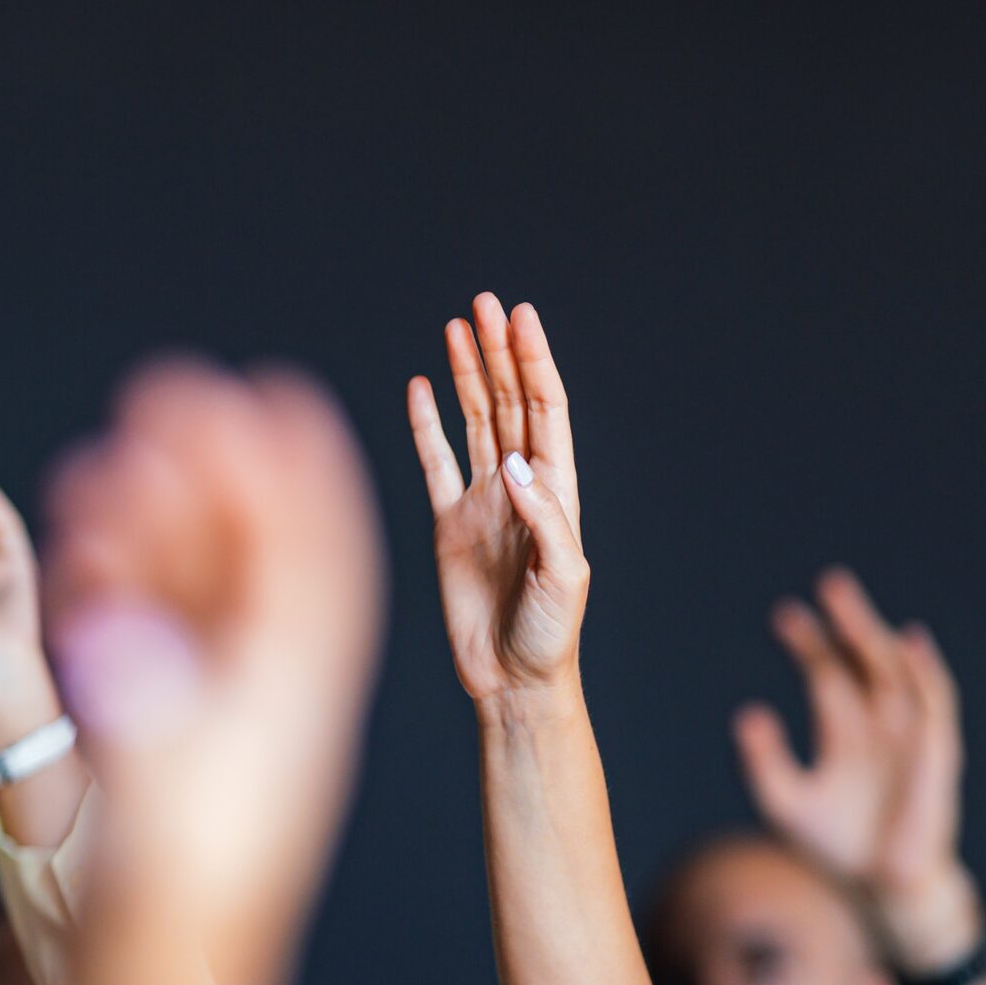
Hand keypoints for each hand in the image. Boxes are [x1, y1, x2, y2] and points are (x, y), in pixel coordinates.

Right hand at [42, 359, 384, 984]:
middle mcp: (265, 702)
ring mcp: (214, 716)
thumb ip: (145, 721)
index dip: (298, 479)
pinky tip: (85, 542)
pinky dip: (122, 585)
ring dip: (158, 521)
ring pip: (196, 595)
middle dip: (214, 475)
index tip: (278, 398)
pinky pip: (152, 639)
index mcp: (294, 713)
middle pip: (251, 562)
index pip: (312, 572)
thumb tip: (117, 635)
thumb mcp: (165, 823)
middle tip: (170, 394)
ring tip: (110, 457)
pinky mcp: (166, 738)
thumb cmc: (174, 928)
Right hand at [406, 294, 588, 701]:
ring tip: (457, 326)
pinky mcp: (447, 525)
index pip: (545, 411)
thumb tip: (512, 464)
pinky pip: (434, 463)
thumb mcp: (564, 578)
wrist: (512, 682)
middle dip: (499, 351)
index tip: (520, 317)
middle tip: (484, 302)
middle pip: (509, 403)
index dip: (534, 361)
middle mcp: (518, 487)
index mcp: (554, 492)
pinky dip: (426, 426)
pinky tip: (421, 388)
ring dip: (468, 374)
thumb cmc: (551, 636)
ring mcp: (481, 503)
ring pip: (473, 422)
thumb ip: (543, 518)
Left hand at [731, 569, 978, 970]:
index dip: (809, 641)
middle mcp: (878, 723)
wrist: (879, 889)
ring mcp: (908, 735)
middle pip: (863, 659)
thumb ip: (765, 760)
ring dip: (878, 636)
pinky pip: (934, 705)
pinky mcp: (934, 753)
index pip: (826, 671)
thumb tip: (747, 713)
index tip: (786, 613)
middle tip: (830, 581)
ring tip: (853, 604)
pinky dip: (925, 672)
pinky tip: (908, 643)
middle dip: (848, 621)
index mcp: (842, 728)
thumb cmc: (833, 846)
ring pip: (896, 671)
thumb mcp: (785, 801)